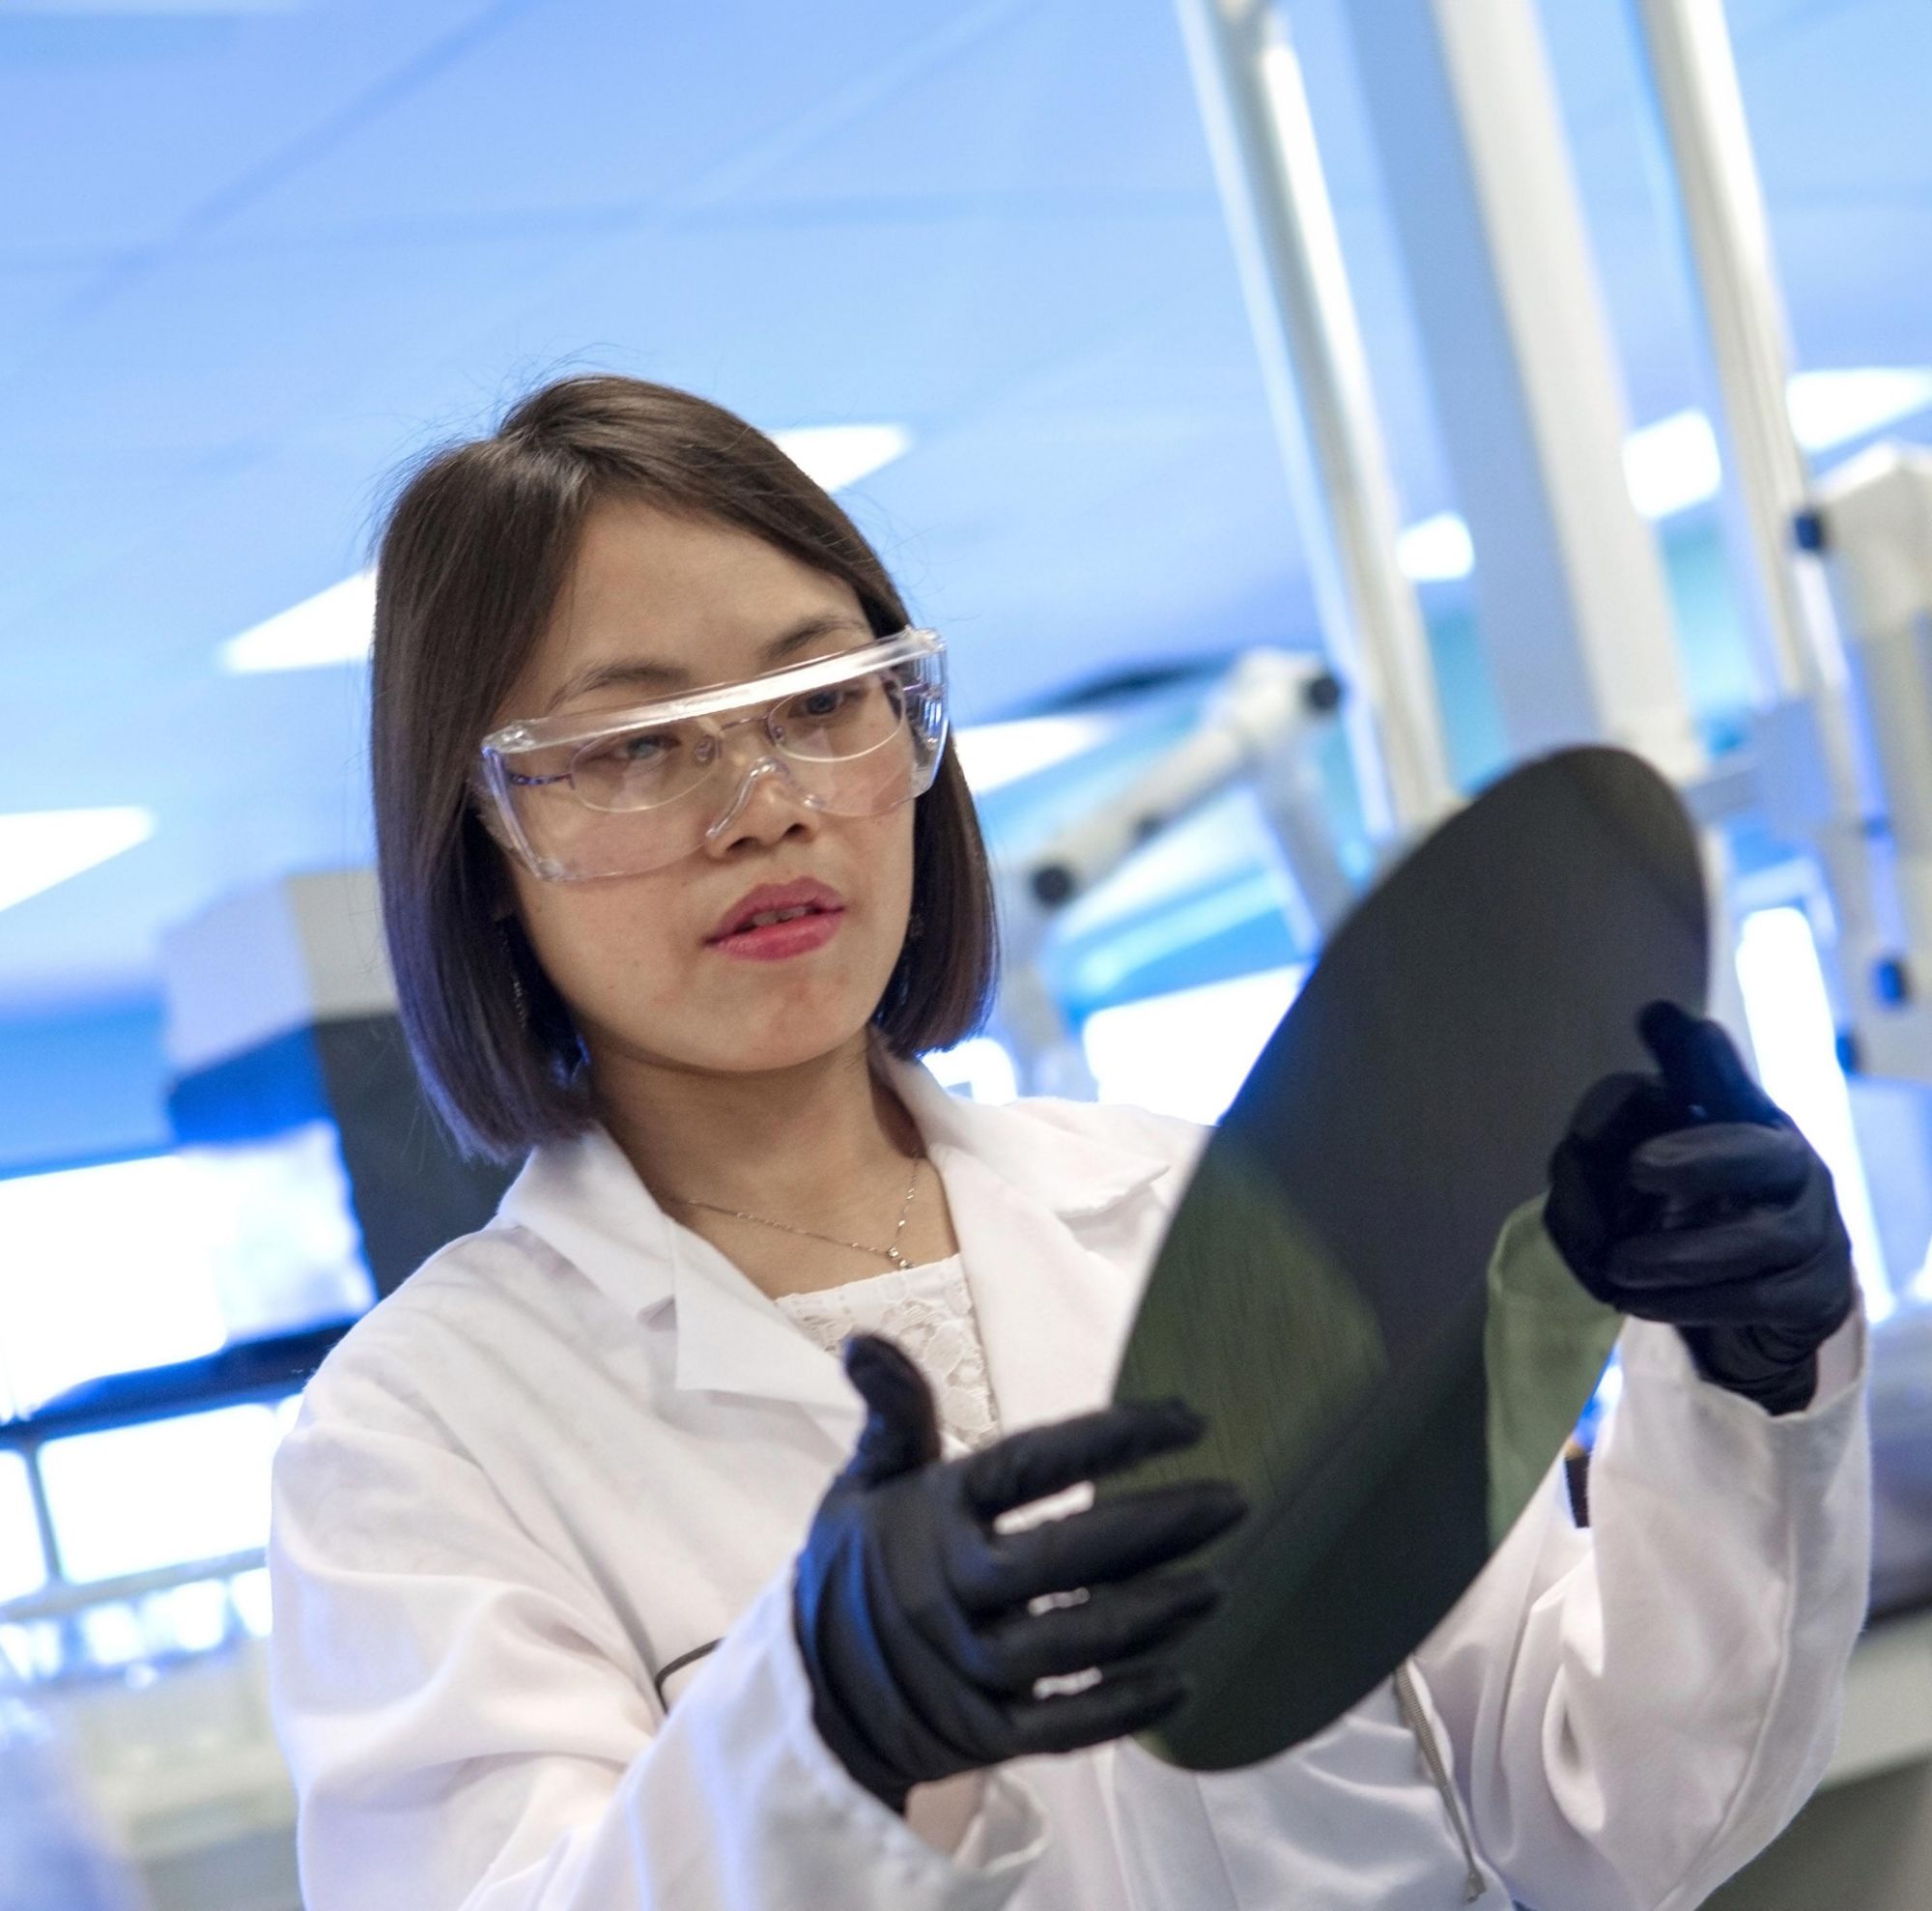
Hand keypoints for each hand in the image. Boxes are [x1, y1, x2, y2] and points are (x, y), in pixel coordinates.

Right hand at [791, 1333, 1246, 1812]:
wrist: (813, 1690)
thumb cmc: (860, 1563)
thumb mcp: (864, 1481)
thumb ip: (893, 1414)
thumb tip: (865, 1342)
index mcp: (930, 1515)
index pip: (1030, 1466)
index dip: (1110, 1440)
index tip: (1189, 1419)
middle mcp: (949, 1591)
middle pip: (1063, 1558)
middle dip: (1155, 1527)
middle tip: (1233, 1501)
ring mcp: (966, 1670)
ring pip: (1072, 1641)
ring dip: (1154, 1612)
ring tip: (1222, 1580)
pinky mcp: (983, 1733)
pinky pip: (1062, 1725)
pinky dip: (1124, 1706)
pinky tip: (1184, 1677)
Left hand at [1544, 1002, 1854, 1414]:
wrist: (1765, 1301)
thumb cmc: (1707, 1207)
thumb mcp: (1668, 1152)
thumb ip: (1643, 1101)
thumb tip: (1656, 1014)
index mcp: (1756, 1124)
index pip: (1733, 1086)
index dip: (1708, 1062)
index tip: (1668, 1027)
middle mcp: (1798, 1170)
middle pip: (1761, 1155)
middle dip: (1701, 1158)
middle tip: (1635, 1166)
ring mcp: (1817, 1233)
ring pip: (1760, 1239)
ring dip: (1682, 1252)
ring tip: (1618, 1264)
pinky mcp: (1815, 1295)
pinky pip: (1759, 1300)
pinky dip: (1693, 1302)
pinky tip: (1638, 1302)